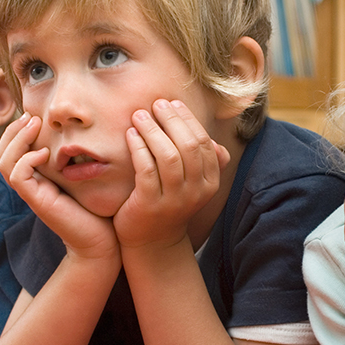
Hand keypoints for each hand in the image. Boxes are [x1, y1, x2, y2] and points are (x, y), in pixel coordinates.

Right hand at [0, 113, 117, 258]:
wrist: (102, 241)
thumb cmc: (96, 209)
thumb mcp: (82, 176)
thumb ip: (72, 159)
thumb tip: (76, 134)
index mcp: (36, 179)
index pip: (9, 152)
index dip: (15, 132)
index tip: (35, 116)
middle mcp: (29, 187)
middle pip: (0, 155)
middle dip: (12, 132)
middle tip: (31, 117)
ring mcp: (31, 194)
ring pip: (4, 163)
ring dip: (17, 140)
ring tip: (35, 126)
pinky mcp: (38, 202)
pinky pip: (18, 177)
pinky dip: (27, 159)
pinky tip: (46, 153)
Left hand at [113, 99, 228, 251]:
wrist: (151, 241)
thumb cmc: (169, 203)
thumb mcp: (192, 184)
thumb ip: (203, 163)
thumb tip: (214, 142)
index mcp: (210, 183)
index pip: (204, 142)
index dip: (187, 119)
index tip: (171, 103)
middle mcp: (196, 192)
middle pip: (189, 146)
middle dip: (171, 120)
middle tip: (155, 104)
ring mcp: (173, 200)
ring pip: (168, 156)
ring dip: (153, 130)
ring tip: (139, 116)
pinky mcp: (149, 204)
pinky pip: (146, 169)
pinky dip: (138, 147)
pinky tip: (130, 135)